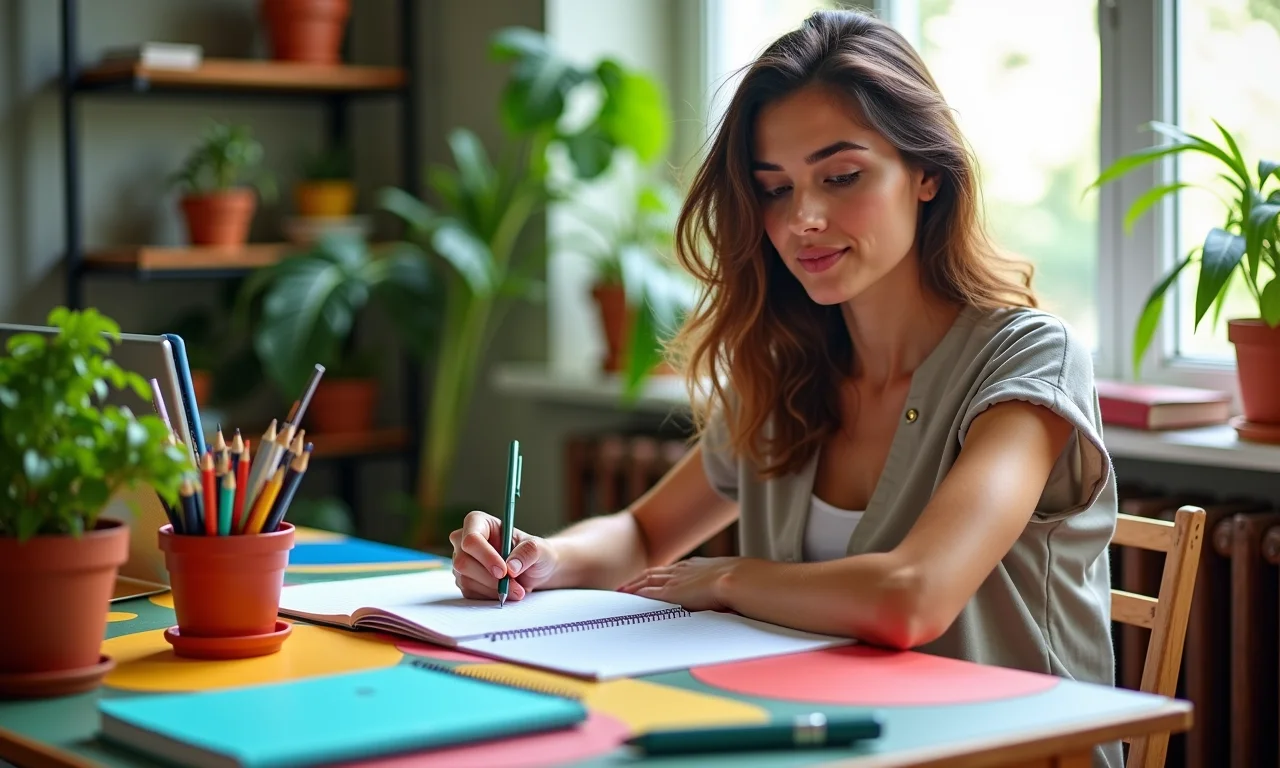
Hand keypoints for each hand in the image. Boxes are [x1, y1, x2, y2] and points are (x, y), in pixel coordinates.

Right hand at [448, 510, 558, 600]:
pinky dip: (490, 595)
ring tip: (517, 590)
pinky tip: (505, 591)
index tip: (503, 571)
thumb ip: (528, 552)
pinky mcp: (464, 580)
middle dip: (490, 578)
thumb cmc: (534, 553)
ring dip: (493, 589)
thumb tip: (511, 566)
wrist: (535, 571)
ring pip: (466, 579)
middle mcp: (464, 540)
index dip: (485, 556)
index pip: (471, 538)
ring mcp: (462, 561)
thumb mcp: (539, 548)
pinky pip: (470, 592)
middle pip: (463, 561)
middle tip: (515, 586)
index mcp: (479, 523)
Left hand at [617, 557, 738, 611]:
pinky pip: (648, 592)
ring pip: (646, 580)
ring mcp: (675, 580)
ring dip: (633, 585)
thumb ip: (721, 587)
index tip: (647, 578)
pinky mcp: (671, 592)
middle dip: (638, 579)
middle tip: (625, 585)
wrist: (737, 579)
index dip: (656, 575)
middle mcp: (681, 570)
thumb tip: (727, 598)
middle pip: (653, 573)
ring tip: (621, 591)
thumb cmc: (740, 582)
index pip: (669, 570)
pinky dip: (636, 593)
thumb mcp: (727, 581)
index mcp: (694, 566)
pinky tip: (628, 597)